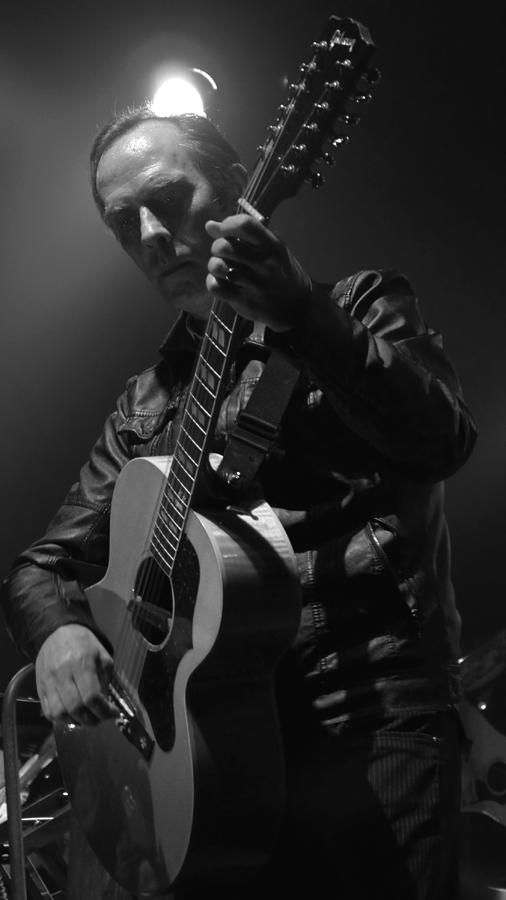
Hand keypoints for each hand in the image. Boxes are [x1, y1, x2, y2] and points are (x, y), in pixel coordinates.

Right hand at [35, 624, 116, 724]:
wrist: (58, 633)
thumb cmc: (84, 645)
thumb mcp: (102, 656)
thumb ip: (105, 680)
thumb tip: (105, 704)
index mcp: (82, 663)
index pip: (91, 696)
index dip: (104, 710)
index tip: (113, 714)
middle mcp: (62, 673)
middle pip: (75, 707)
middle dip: (92, 719)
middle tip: (100, 718)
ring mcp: (48, 681)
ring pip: (59, 713)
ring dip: (75, 721)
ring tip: (85, 717)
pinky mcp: (39, 687)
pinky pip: (48, 710)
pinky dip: (61, 718)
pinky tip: (71, 714)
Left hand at [205, 214, 310, 331]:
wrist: (295, 306)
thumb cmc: (281, 271)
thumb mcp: (274, 247)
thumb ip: (246, 234)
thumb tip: (210, 225)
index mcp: (272, 247)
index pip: (244, 225)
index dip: (227, 224)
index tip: (223, 230)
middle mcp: (263, 264)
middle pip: (224, 246)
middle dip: (217, 246)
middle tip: (223, 252)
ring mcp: (252, 284)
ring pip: (217, 266)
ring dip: (215, 264)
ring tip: (222, 267)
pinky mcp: (243, 301)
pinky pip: (215, 286)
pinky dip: (213, 282)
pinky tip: (221, 282)